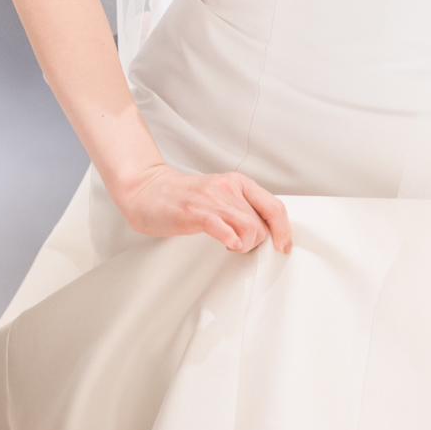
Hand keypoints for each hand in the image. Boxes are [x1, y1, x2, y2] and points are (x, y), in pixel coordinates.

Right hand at [112, 164, 291, 254]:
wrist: (147, 190)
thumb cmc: (183, 197)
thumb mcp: (220, 196)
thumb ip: (241, 208)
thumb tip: (264, 230)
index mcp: (238, 183)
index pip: (275, 207)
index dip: (284, 230)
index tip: (282, 246)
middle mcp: (229, 188)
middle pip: (263, 224)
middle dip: (256, 242)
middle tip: (238, 244)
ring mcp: (212, 200)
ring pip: (250, 229)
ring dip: (244, 245)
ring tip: (229, 244)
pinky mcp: (194, 213)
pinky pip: (223, 228)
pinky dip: (230, 240)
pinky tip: (225, 243)